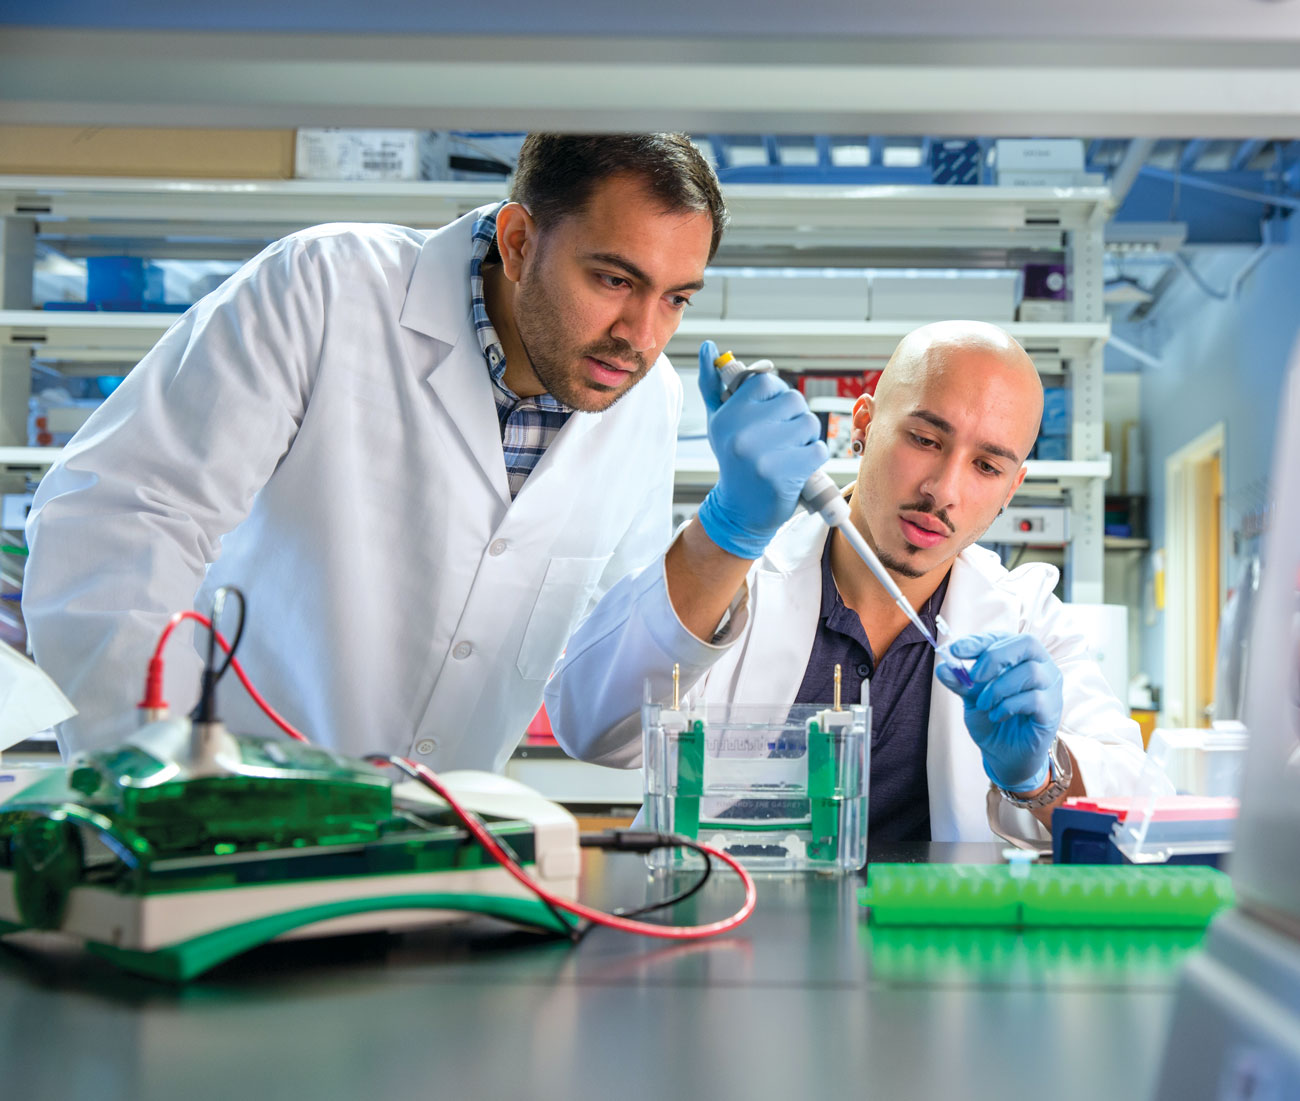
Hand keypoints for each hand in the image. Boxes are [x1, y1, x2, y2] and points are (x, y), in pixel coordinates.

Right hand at [694, 340, 828, 559]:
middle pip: (793, 400)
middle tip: (779, 437)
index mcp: (728, 416)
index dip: (775, 396)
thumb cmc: (733, 459)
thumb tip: (709, 346)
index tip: (768, 415)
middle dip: (792, 417)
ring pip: (808, 424)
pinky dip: (812, 458)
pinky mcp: (785, 475)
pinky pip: (818, 449)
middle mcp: (742, 434)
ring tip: (786, 453)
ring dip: (804, 438)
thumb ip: (714, 384)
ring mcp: (764, 456)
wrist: (740, 511)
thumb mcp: (718, 421)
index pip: (767, 382)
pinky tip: (795, 468)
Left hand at [934, 632, 1062, 792]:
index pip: (1003, 638)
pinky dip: (1009, 705)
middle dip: (995, 656)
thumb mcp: (971, 698)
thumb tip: (943, 667)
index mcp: (1019, 656)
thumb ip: (960, 682)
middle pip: (1027, 643)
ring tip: (983, 704)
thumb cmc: (992, 718)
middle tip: (974, 676)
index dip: (979, 641)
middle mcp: (1041, 666)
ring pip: (1031, 671)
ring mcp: (1050, 687)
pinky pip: (1035, 699)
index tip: (955, 650)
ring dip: (999, 687)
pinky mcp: (1053, 710)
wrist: (1004, 754)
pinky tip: (997, 716)